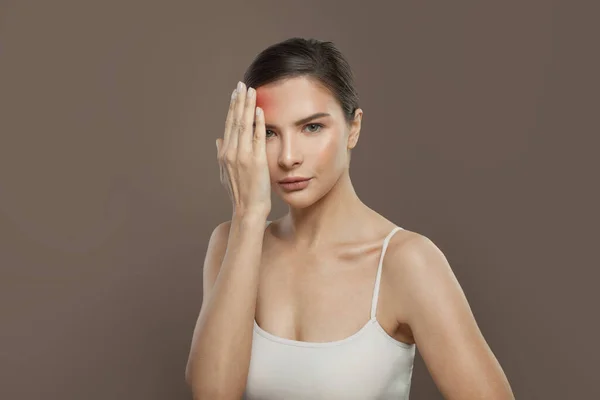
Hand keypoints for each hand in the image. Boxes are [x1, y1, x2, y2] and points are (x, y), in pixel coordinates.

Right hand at [216, 82, 270, 218]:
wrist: (247, 209)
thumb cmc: (240, 193)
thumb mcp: (226, 174)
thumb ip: (222, 155)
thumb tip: (218, 140)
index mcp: (224, 154)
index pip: (229, 125)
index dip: (232, 108)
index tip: (235, 94)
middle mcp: (231, 152)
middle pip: (235, 121)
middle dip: (238, 101)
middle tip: (241, 84)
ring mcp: (243, 156)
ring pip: (244, 125)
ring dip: (247, 106)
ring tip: (251, 91)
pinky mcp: (256, 161)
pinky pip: (257, 137)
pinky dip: (258, 123)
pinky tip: (259, 110)